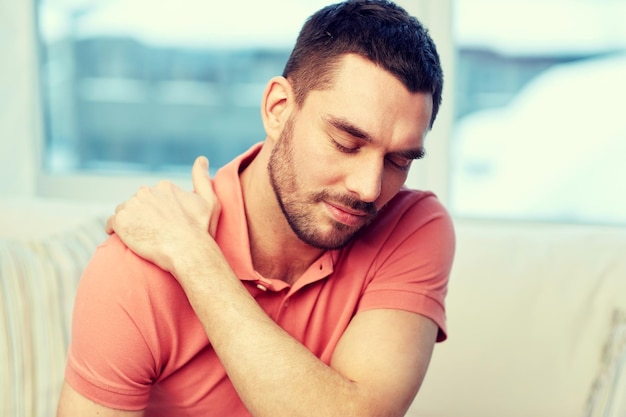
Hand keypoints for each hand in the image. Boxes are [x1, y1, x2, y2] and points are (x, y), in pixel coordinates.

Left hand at [105, 156, 220, 272]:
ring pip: (125, 212)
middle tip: (154, 232)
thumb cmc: (200, 229)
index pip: (153, 196)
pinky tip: (126, 238)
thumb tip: (201, 159)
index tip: (164, 223)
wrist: (188, 251)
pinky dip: (115, 230)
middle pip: (138, 203)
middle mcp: (146, 191)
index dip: (158, 211)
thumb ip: (202, 177)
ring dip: (130, 221)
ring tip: (142, 236)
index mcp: (164, 186)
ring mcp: (132, 205)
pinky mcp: (121, 221)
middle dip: (143, 215)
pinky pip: (111, 223)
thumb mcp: (209, 200)